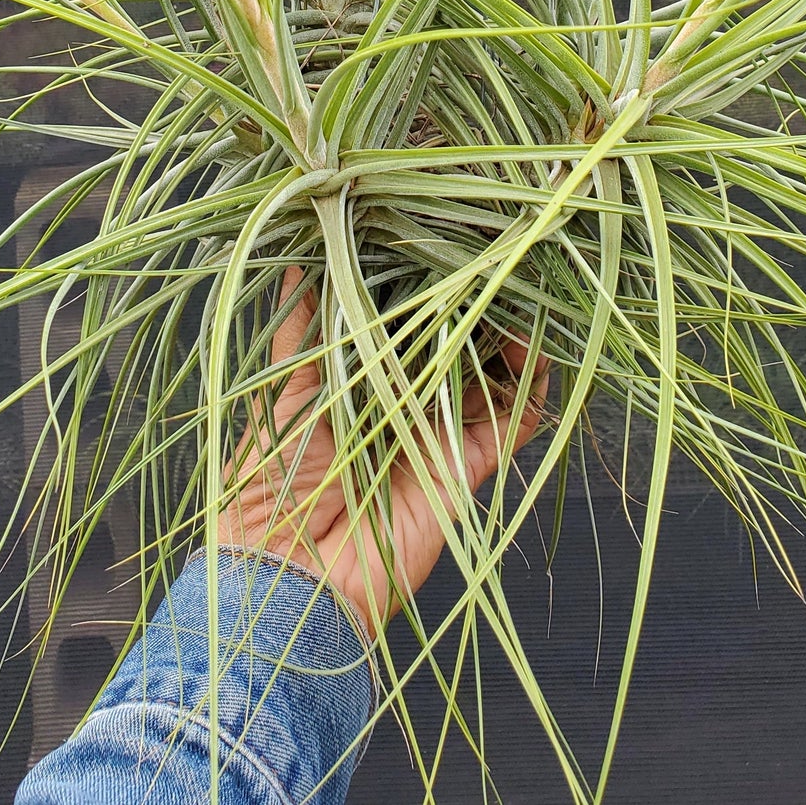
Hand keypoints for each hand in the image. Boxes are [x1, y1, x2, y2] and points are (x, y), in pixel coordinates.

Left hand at [218, 267, 548, 637]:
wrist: (285, 573)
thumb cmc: (269, 478)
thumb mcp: (280, 386)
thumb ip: (300, 323)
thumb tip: (297, 252)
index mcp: (362, 379)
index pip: (405, 318)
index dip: (427, 280)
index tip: (440, 231)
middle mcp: (407, 401)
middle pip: (456, 340)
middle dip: (475, 297)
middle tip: (491, 246)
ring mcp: (440, 432)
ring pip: (494, 371)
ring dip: (512, 330)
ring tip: (519, 278)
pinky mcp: (467, 465)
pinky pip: (515, 419)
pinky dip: (533, 382)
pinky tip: (536, 340)